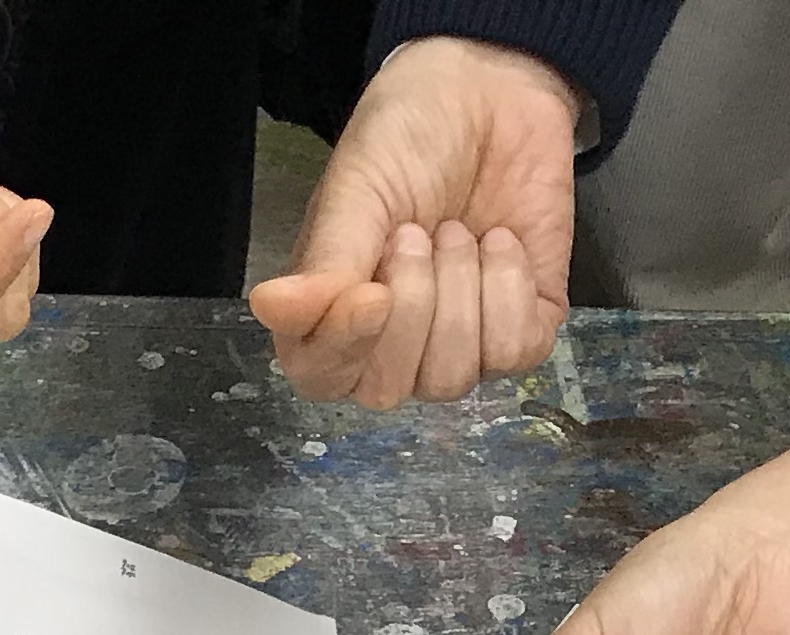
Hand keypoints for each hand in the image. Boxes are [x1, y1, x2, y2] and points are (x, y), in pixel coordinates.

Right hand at [247, 39, 577, 410]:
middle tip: (417, 231)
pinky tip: (500, 242)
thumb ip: (322, 262)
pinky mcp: (521, 331)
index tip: (372, 292)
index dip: (345, 346)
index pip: (322, 378)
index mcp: (331, 317)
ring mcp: (457, 347)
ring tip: (457, 230)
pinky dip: (508, 286)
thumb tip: (269, 307)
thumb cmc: (410, 141)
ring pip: (453, 377)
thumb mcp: (355, 194)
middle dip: (411, 303)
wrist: (493, 93)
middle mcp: (390, 349)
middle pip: (390, 387)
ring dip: (459, 289)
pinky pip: (514, 352)